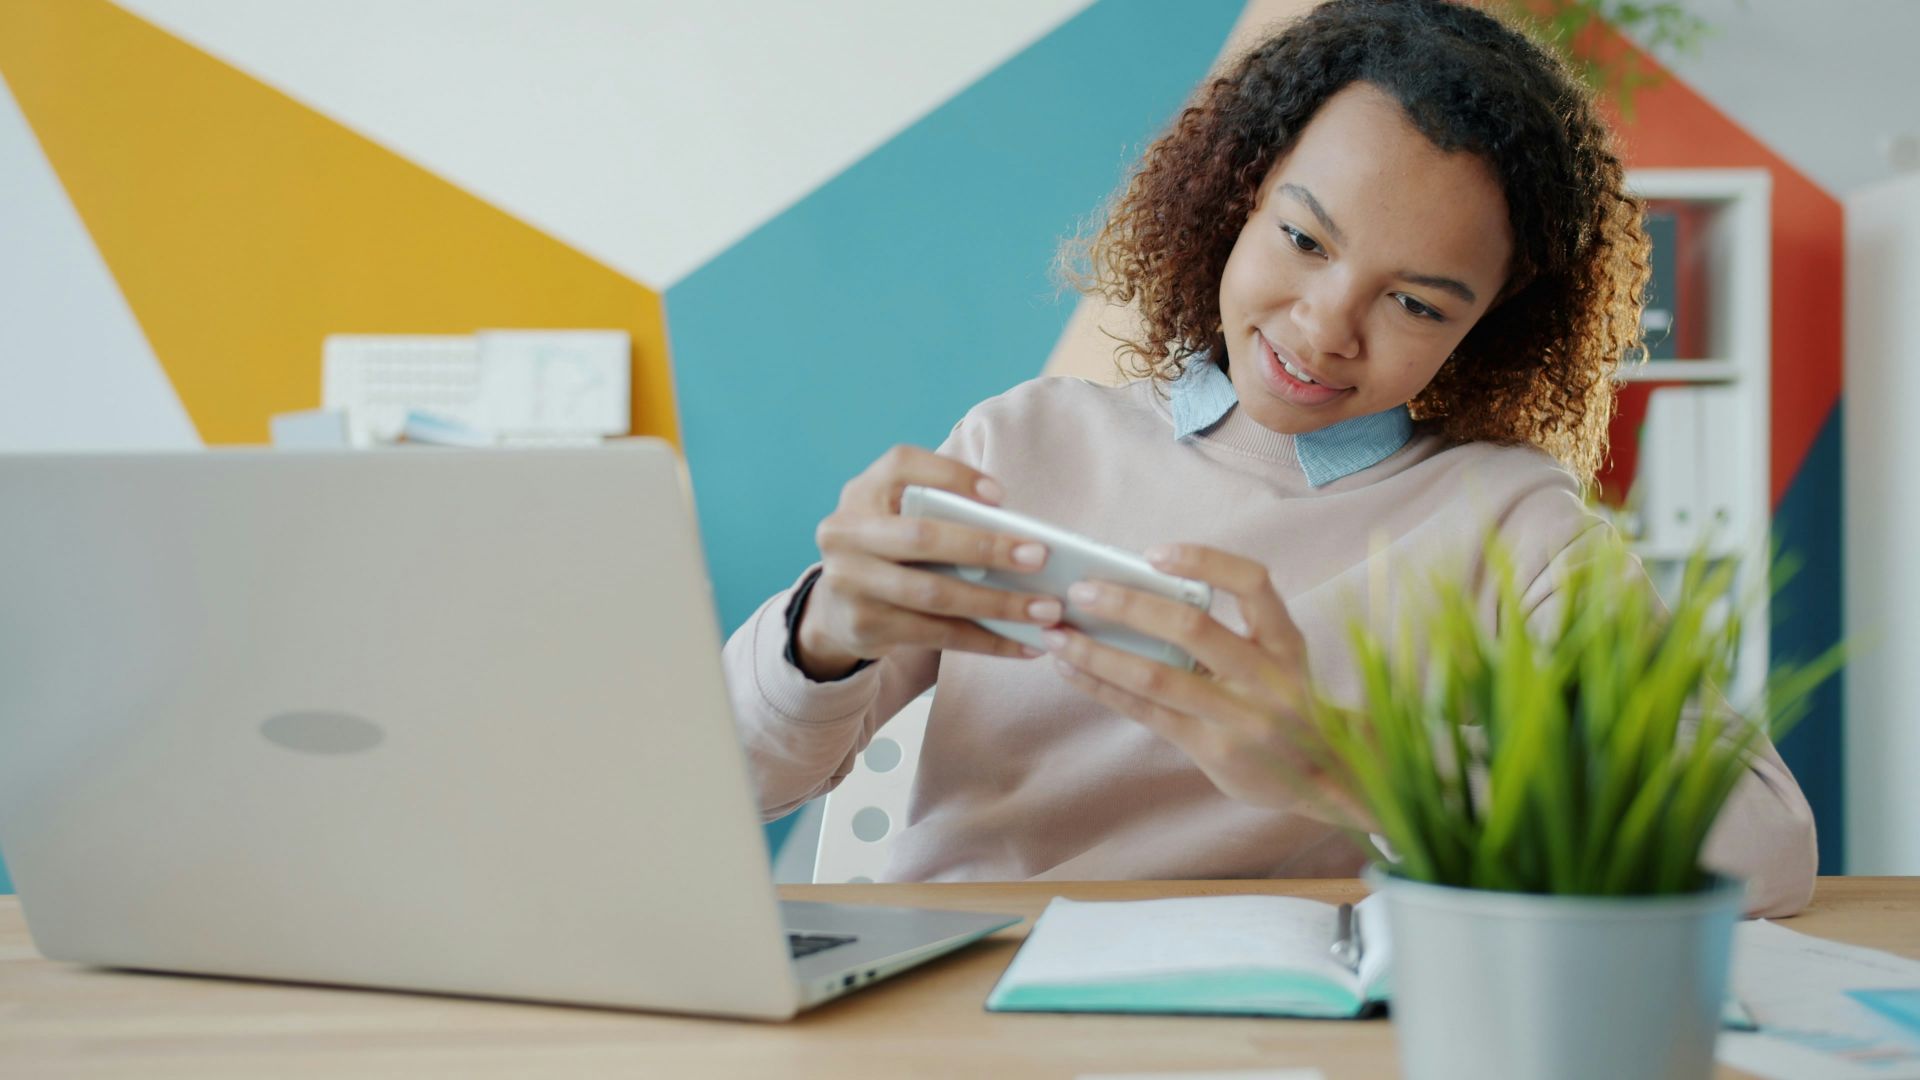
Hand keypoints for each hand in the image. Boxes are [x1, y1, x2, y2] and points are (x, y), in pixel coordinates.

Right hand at [793, 446, 1065, 679]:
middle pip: (922, 536)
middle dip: (986, 547)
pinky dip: (986, 641)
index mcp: (862, 492)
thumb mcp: (904, 517)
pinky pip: (936, 635)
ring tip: (1044, 610)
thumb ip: (945, 511)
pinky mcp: (864, 625)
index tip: (1001, 496)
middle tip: (1039, 557)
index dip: (953, 476)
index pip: (903, 465)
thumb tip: (1020, 532)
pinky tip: (1023, 645)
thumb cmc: (894, 551)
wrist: (838, 608)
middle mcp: (845, 532)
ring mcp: (849, 581)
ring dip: (997, 604)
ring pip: (934, 594)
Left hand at [1043, 543, 1372, 829]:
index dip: (1204, 561)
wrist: (1326, 779)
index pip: (1253, 583)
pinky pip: (1147, 712)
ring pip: (1158, 676)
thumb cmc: (1286, 703)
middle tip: (1081, 591)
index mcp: (1285, 642)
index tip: (1153, 554)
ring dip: (1099, 651)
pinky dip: (1104, 688)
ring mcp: (1240, 717)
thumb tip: (1143, 594)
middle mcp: (1268, 677)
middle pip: (1192, 628)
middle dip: (1128, 605)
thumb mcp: (1280, 660)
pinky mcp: (1212, 748)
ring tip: (1056, 633)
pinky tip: (1071, 670)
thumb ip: (1232, 632)